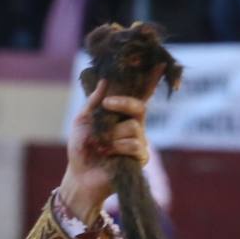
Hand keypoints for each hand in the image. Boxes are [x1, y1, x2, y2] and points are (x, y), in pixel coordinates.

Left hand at [59, 76, 153, 223]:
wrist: (79, 175)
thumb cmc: (80, 148)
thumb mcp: (82, 121)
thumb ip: (94, 102)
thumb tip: (104, 81)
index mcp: (121, 115)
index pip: (139, 95)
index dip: (151, 81)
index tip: (160, 64)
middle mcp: (134, 125)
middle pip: (139, 107)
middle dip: (122, 104)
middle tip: (107, 105)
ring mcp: (139, 141)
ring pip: (133, 128)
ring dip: (111, 135)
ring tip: (99, 145)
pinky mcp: (140, 158)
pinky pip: (134, 145)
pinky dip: (117, 147)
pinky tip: (107, 153)